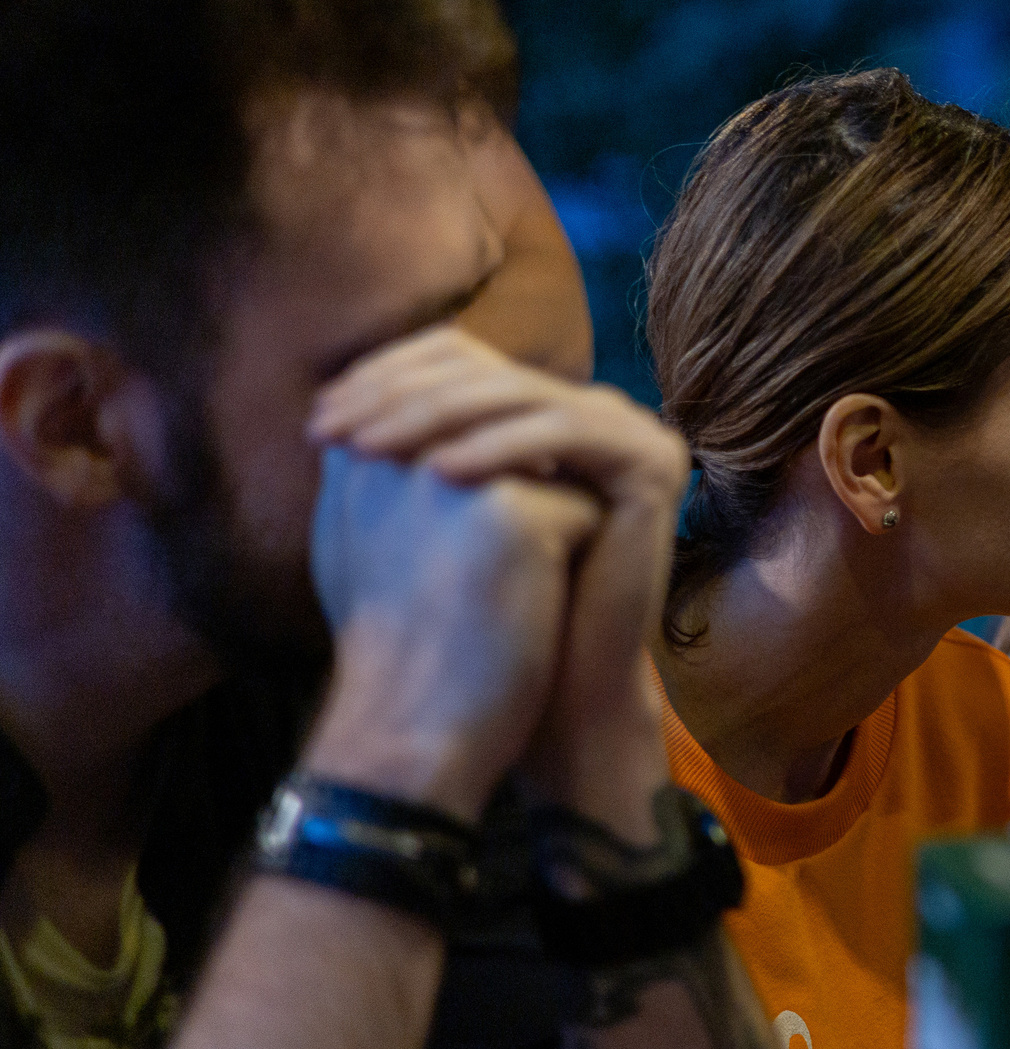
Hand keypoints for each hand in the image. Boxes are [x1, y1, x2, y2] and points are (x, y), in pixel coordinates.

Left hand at [310, 328, 693, 837]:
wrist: (557, 691)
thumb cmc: (485, 615)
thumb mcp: (431, 514)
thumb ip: (403, 450)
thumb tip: (325, 396)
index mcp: (543, 412)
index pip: (459, 357)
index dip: (382, 378)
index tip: (317, 423)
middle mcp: (591, 411)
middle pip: (486, 369)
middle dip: (397, 396)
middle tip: (333, 431)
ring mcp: (630, 432)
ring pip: (520, 394)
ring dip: (435, 415)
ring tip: (372, 450)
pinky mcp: (653, 462)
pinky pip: (567, 432)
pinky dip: (500, 446)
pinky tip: (440, 474)